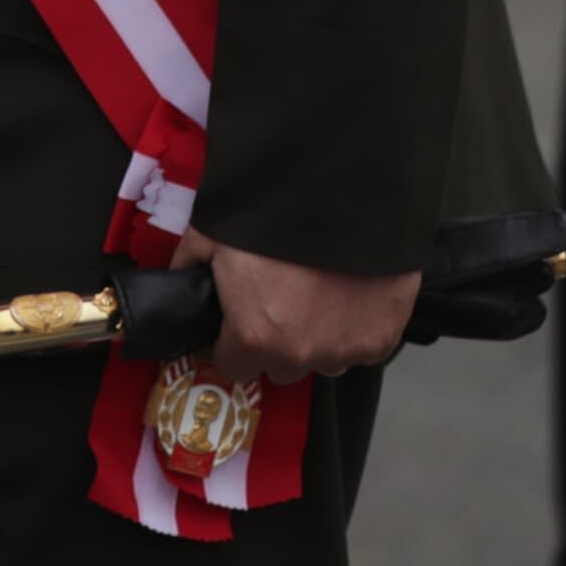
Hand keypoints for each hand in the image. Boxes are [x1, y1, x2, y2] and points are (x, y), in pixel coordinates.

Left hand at [171, 226, 417, 383]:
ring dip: (317, 339)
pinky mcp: (384, 336)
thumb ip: (191, 265)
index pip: (234, 368)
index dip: (231, 345)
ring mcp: (347, 349)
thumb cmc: (268, 215)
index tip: (235, 327)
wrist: (342, 197)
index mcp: (253, 336)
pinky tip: (348, 298)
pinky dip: (354, 330)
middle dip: (275, 343)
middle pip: (281, 368)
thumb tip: (181, 276)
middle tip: (277, 304)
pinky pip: (363, 349)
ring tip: (316, 297)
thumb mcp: (210, 236)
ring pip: (325, 361)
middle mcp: (301, 353)